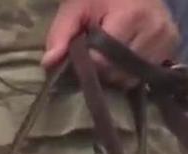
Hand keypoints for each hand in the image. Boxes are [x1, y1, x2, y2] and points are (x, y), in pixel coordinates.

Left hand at [43, 0, 179, 85]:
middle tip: (92, 57)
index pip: (103, 61)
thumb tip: (49, 62)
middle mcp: (155, 29)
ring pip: (133, 76)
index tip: (78, 57)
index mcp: (132, 17)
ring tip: (107, 56)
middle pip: (119, 71)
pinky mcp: (172, 44)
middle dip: (100, 71)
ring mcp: (167, 38)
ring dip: (115, 73)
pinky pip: (146, 72)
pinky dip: (130, 71)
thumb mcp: (75, 8)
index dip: (86, 64)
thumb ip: (61, 34)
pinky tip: (121, 58)